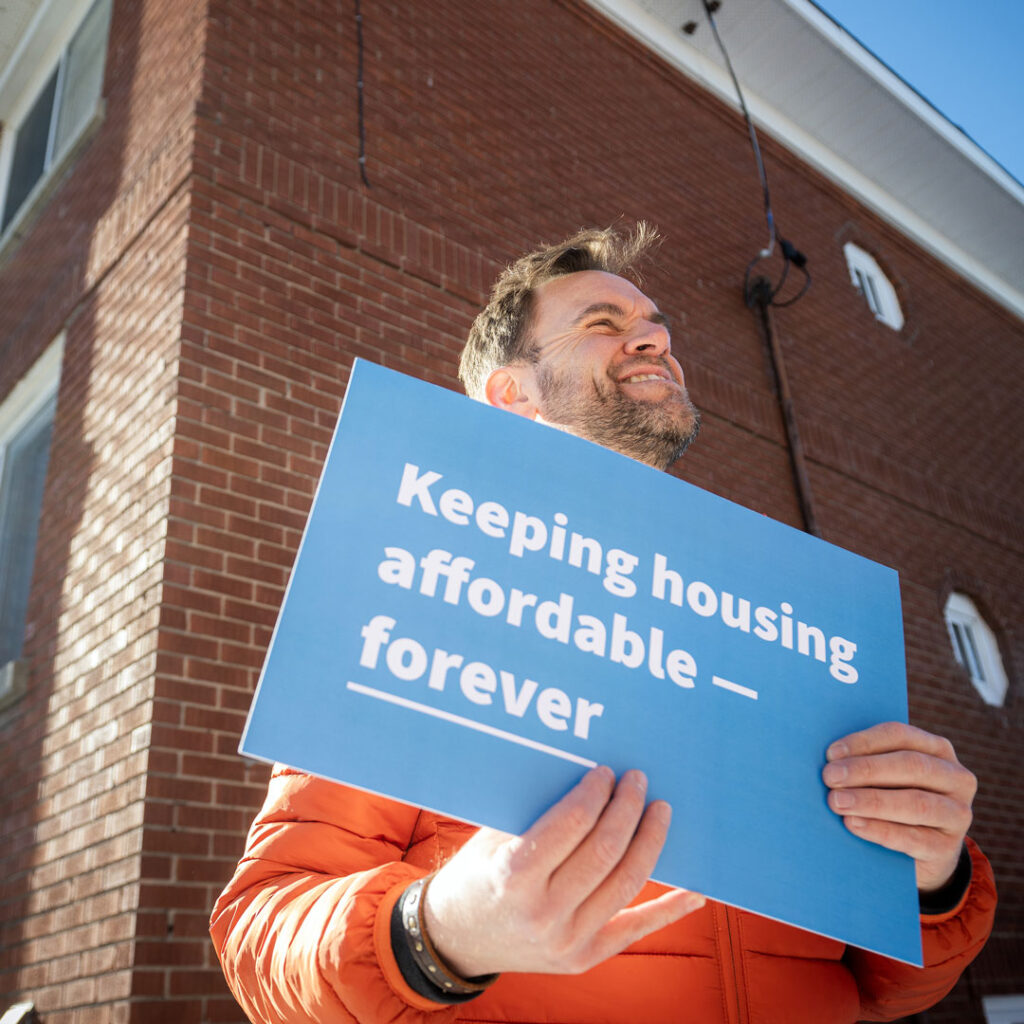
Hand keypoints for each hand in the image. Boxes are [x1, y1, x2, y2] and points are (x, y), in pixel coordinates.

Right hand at [422, 766, 704, 976]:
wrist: (459, 939)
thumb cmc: (475, 874)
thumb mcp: (490, 836)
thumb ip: (534, 809)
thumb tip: (585, 773)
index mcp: (513, 877)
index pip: (570, 825)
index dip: (595, 793)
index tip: (606, 771)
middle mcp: (543, 913)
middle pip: (605, 852)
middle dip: (627, 808)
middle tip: (638, 780)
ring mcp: (567, 941)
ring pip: (626, 883)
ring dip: (650, 841)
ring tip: (660, 810)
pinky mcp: (585, 956)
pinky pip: (635, 926)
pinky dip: (669, 907)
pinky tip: (695, 887)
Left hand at [822, 722, 975, 891]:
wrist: (922, 851)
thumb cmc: (893, 798)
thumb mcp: (887, 777)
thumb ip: (868, 762)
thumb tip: (829, 757)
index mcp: (937, 749)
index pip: (900, 735)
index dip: (864, 742)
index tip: (831, 753)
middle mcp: (956, 778)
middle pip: (911, 766)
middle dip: (866, 770)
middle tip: (830, 777)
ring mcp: (957, 814)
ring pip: (916, 803)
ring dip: (871, 801)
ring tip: (837, 802)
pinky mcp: (947, 847)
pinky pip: (913, 837)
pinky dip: (879, 829)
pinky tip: (853, 823)